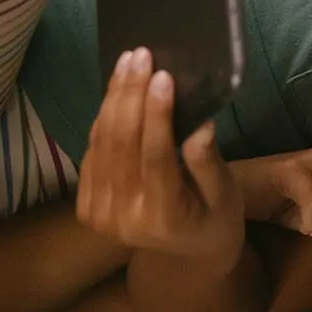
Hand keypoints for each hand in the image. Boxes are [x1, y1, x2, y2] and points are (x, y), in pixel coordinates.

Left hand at [75, 49, 242, 268]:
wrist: (183, 255)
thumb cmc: (213, 218)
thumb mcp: (225, 195)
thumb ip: (209, 164)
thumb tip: (200, 125)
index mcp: (163, 217)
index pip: (155, 156)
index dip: (157, 113)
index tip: (163, 75)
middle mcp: (124, 217)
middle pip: (122, 144)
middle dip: (129, 95)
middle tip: (140, 56)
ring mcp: (100, 213)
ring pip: (102, 142)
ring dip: (113, 98)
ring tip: (127, 63)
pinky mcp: (86, 205)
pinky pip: (93, 151)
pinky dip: (104, 117)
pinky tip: (117, 90)